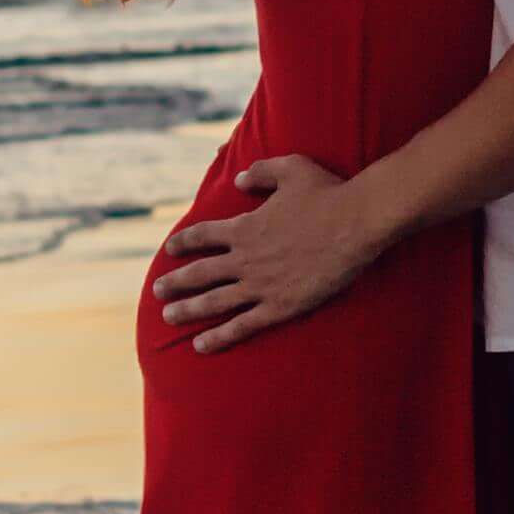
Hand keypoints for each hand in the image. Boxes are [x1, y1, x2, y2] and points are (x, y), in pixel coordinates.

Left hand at [152, 155, 387, 351]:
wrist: (356, 223)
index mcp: (245, 227)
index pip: (203, 236)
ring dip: (187, 310)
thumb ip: (260, 173)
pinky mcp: (280, 306)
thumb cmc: (327, 192)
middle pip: (199, 273)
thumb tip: (239, 179)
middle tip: (157, 290)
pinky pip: (242, 325)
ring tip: (167, 317)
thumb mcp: (290, 168)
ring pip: (213, 302)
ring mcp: (260, 285)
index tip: (170, 249)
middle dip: (175, 282)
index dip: (184, 242)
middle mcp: (245, 259)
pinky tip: (200, 345)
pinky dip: (219, 336)